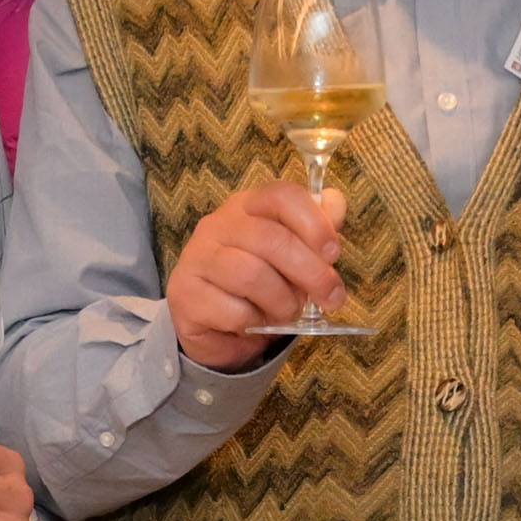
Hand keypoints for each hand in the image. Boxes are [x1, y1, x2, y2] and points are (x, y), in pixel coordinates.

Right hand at [164, 179, 342, 369]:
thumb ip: (316, 229)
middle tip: (331, 297)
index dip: (313, 222)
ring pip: (251, 275)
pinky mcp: (185, 293)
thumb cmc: (260, 283)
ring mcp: (197, 257)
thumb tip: (335, 203)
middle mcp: (218, 225)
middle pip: (271, 238)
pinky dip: (255, 322)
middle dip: (310, 272)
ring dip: (282, 302)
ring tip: (288, 312)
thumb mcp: (293, 255)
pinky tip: (256, 323)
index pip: (280, 196)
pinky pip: (232, 310)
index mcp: (247, 206)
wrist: (214, 325)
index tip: (334, 253)